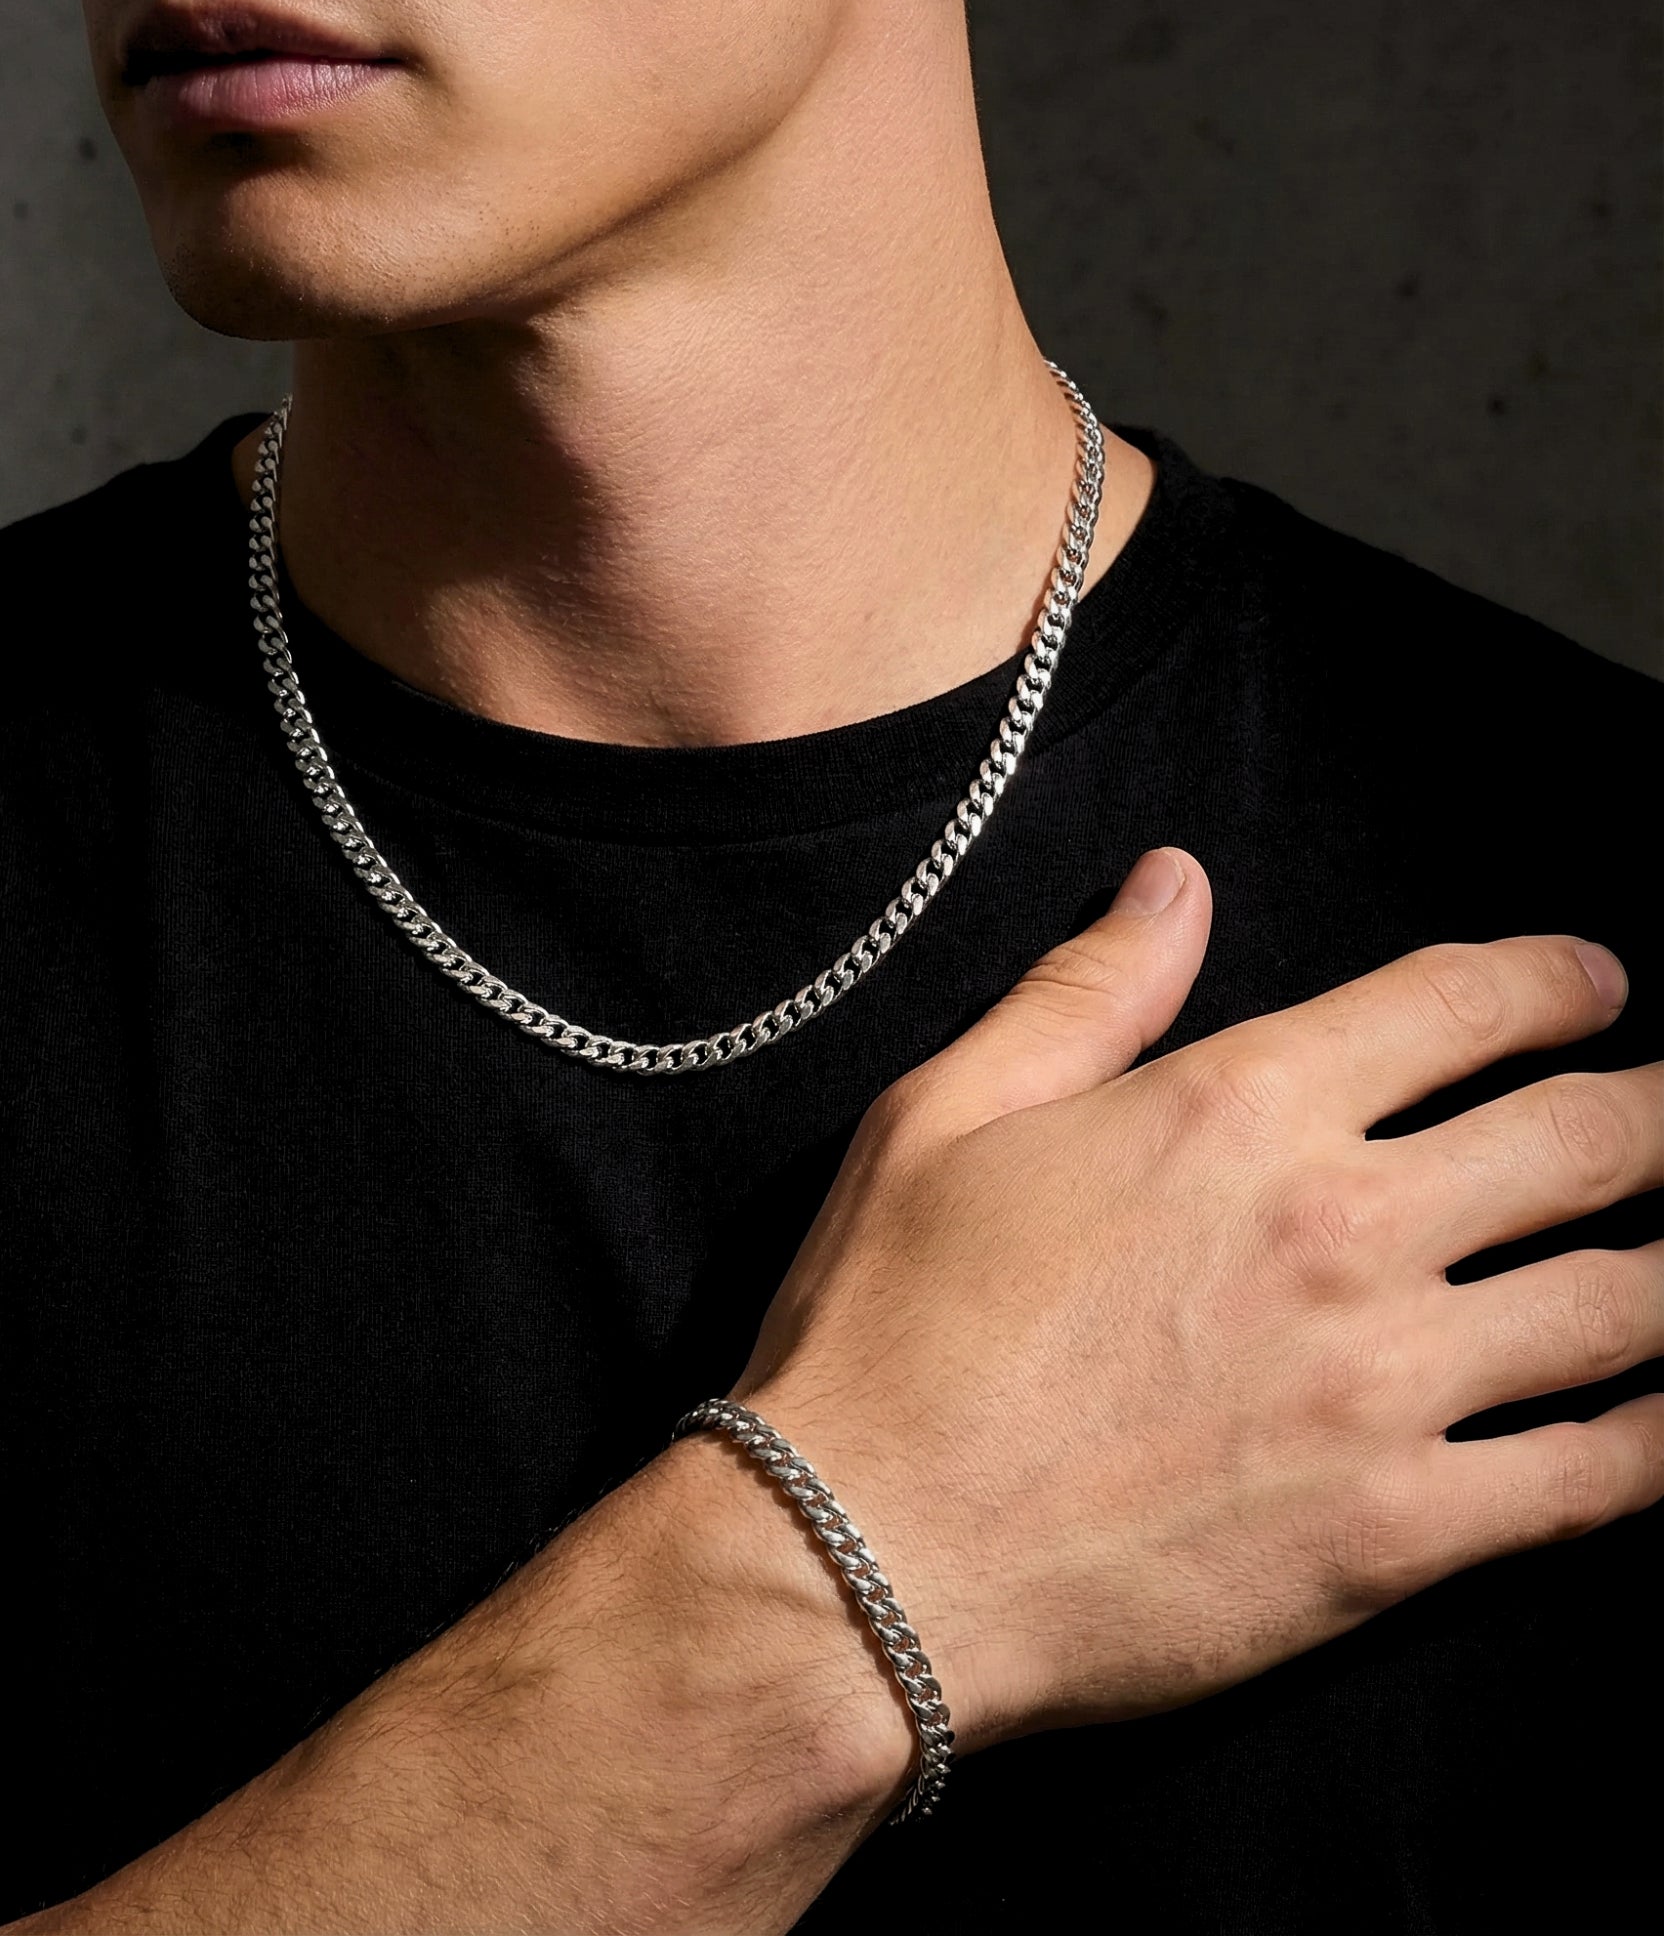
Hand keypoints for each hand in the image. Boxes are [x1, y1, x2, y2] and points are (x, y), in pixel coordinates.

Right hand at [731, 848, 1663, 1756]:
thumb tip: (1175, 886)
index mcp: (1236, 1108)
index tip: (1598, 989)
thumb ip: (1084, 993)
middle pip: (1588, 1137)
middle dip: (1658, 1108)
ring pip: (1628, 1301)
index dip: (1557, 980)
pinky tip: (1662, 1411)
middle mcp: (1340, 1226)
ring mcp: (1385, 1386)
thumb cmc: (888, 1332)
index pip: (1460, 1002)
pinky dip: (1661, 1432)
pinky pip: (1604, 1477)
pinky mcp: (1400, 1536)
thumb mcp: (942, 1117)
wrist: (866, 1563)